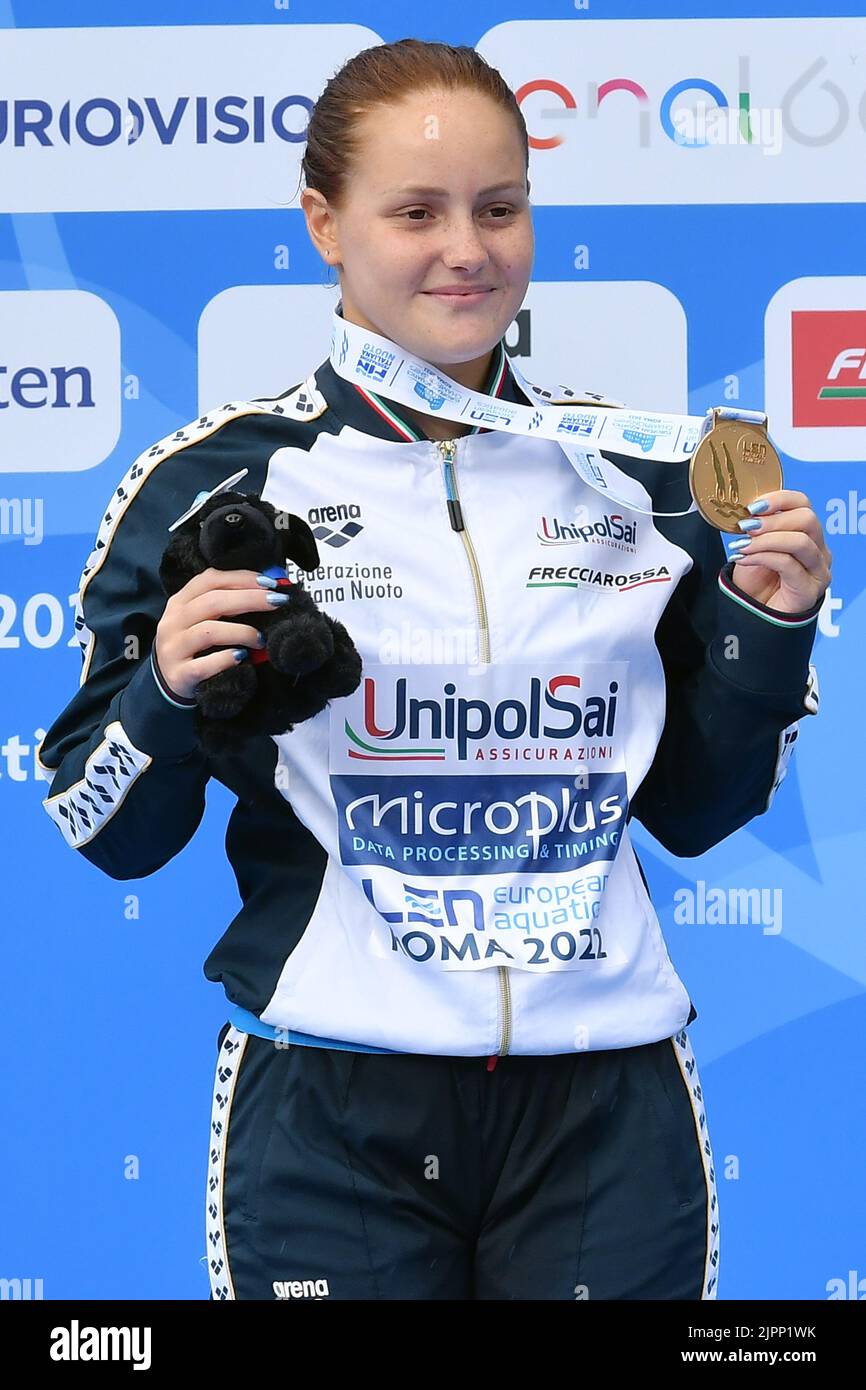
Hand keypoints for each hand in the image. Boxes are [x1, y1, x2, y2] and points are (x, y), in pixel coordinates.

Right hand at [154, 568, 276, 699]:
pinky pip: (204, 665)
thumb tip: (268, 590)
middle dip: (250, 599)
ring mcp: (173, 648)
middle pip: (213, 602)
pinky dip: (226, 659)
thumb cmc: (195, 646)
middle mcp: (173, 622)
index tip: (269, 583)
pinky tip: (242, 657)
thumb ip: (226, 604)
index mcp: (180, 602)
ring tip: (261, 639)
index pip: (210, 579)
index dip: (241, 578)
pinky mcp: (179, 674)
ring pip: (209, 632)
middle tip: (277, 602)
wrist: (171, 681)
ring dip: (242, 632)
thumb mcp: (201, 619)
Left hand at [728, 489, 830, 615]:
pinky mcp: (810, 589)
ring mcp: (818, 570)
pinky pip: (789, 565)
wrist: (754, 614)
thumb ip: (756, 527)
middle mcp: (819, 549)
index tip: (753, 506)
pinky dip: (763, 557)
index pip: (803, 504)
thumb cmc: (756, 579)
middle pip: (807, 519)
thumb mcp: (754, 546)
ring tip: (742, 544)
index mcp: (807, 533)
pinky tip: (744, 558)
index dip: (779, 499)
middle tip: (746, 526)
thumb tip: (746, 510)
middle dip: (772, 520)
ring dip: (766, 540)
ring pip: (800, 542)